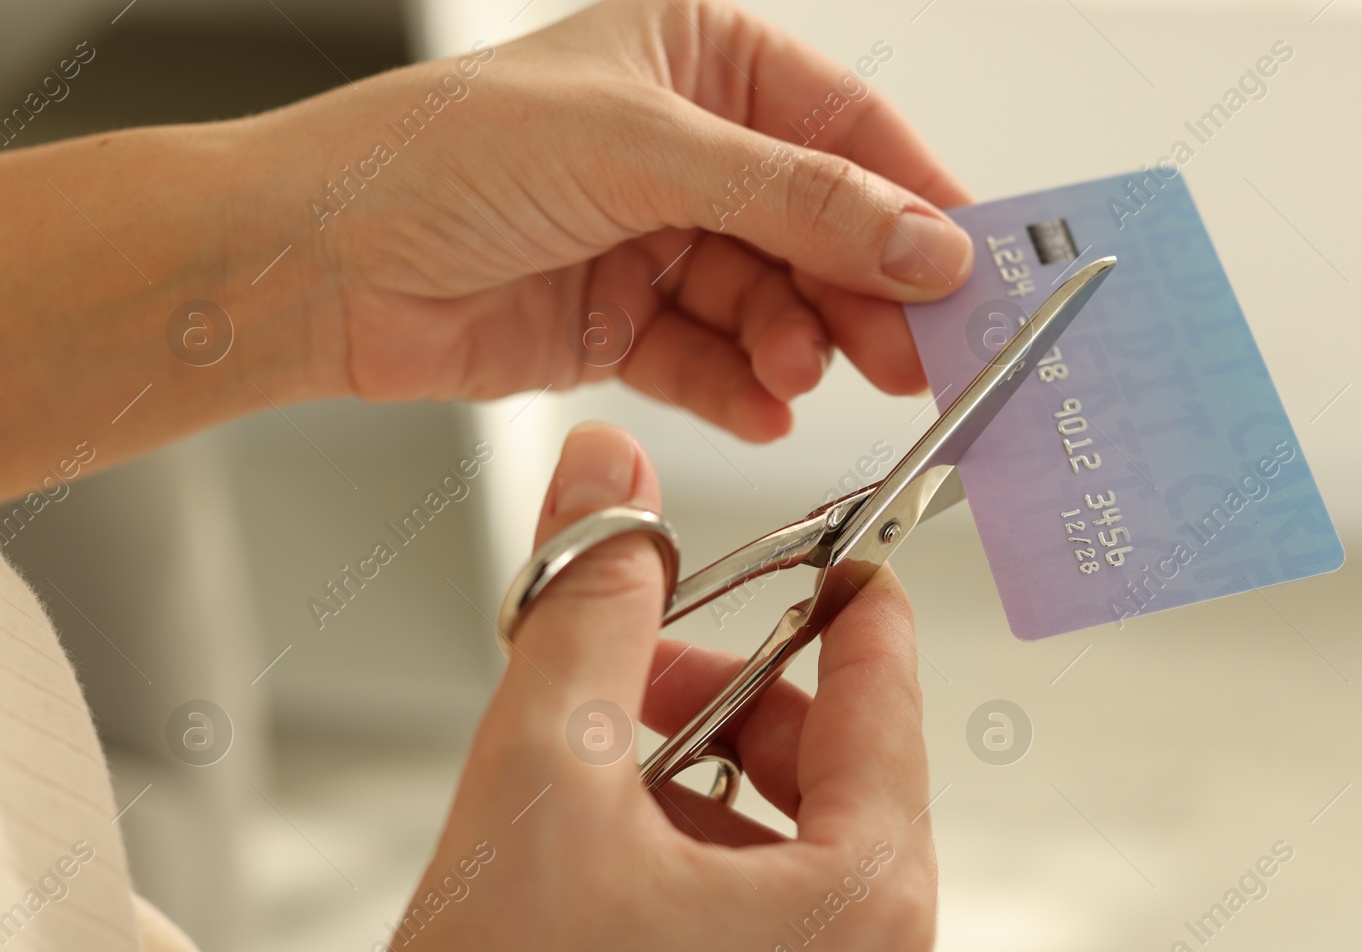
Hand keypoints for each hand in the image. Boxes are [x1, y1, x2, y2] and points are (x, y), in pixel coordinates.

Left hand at [262, 0, 973, 439]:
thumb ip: (795, 200)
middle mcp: (689, 148)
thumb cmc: (439, 156)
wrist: (315, 265)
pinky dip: (739, 388)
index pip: (845, 130)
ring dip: (795, 344)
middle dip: (862, 294)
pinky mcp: (627, 321)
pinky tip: (761, 408)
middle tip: (913, 356)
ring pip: (773, 302)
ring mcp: (659, 238)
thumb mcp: (643, 151)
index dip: (915, 203)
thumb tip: (923, 239)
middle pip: (821, 228)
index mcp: (701, 58)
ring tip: (798, 373)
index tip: (972, 272)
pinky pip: (712, 359)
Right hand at [347, 422, 936, 951]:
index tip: (810, 547)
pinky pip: (775, 942)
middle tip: (624, 683)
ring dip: (700, 794)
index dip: (837, 593)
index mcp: (866, 903)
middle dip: (725, 704)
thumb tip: (611, 481)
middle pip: (836, 773)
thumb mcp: (534, 793)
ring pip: (796, 858)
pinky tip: (603, 886)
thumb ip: (587, 614)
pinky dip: (703, 882)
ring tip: (589, 791)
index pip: (883, 686)